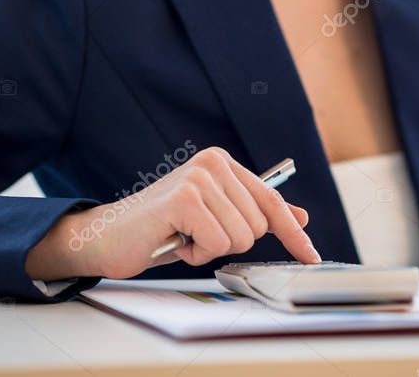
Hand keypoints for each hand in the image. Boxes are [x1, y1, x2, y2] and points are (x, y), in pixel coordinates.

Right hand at [26, 147, 319, 280]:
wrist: (107, 236)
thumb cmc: (162, 228)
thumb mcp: (214, 218)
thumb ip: (253, 212)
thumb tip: (299, 216)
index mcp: (223, 163)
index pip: (271, 202)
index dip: (293, 234)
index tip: (311, 256)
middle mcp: (213, 163)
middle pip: (258, 226)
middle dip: (228, 242)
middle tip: (194, 234)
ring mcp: (198, 178)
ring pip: (240, 237)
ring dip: (210, 249)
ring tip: (183, 237)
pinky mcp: (184, 199)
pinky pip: (216, 243)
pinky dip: (195, 254)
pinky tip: (174, 240)